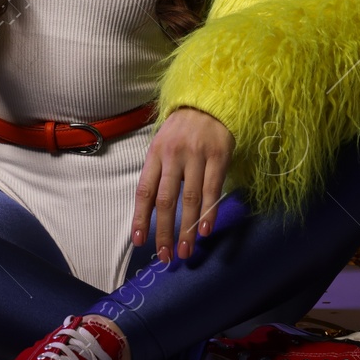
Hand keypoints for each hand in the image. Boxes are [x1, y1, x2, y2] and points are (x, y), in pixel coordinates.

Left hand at [131, 107, 234, 262]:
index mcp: (155, 153)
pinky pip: (213, 189)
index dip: (141, 218)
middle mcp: (174, 155)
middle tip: (166, 256)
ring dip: (187, 229)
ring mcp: (197, 155)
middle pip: (166, 199)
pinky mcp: (219, 156)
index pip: (145, 190)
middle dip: (164, 231)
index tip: (140, 241)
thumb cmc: (181, 130)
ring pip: (190, 198)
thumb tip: (151, 211)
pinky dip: (208, 213)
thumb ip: (158, 173)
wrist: (209, 103)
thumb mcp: (162, 144)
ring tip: (185, 251)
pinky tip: (204, 231)